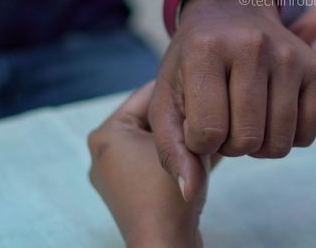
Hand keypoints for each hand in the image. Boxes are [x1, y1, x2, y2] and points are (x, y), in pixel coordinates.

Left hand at [88, 82, 205, 247]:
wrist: (166, 246)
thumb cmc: (167, 194)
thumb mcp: (181, 143)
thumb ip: (190, 115)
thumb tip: (199, 96)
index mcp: (107, 134)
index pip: (148, 93)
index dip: (179, 87)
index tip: (203, 83)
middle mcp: (106, 151)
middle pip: (152, 117)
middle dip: (182, 115)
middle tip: (210, 108)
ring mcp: (117, 174)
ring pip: (157, 139)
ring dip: (182, 136)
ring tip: (209, 130)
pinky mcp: (132, 191)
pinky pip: (156, 160)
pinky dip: (176, 156)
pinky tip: (205, 151)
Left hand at [149, 0, 315, 200]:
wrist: (231, 13)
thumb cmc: (193, 61)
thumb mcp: (167, 96)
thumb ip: (171, 147)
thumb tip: (190, 193)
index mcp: (206, 50)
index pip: (206, 133)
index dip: (199, 142)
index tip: (197, 123)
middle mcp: (252, 46)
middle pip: (247, 140)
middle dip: (230, 144)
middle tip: (224, 120)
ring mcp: (290, 55)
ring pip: (280, 143)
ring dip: (259, 145)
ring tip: (245, 118)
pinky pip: (307, 134)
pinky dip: (288, 137)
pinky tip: (270, 114)